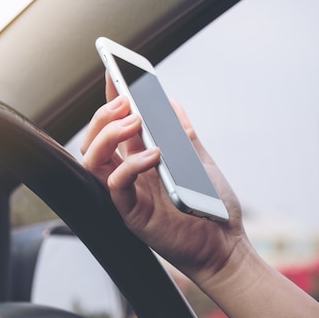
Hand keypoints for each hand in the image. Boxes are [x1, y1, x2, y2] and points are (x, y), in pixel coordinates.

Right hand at [81, 72, 245, 282]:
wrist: (225, 245)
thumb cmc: (211, 206)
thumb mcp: (200, 161)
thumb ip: (183, 133)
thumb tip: (170, 102)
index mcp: (141, 160)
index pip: (118, 126)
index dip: (112, 99)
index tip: (113, 72)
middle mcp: (128, 174)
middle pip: (95, 140)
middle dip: (104, 115)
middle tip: (125, 100)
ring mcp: (127, 193)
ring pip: (93, 159)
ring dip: (108, 135)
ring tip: (133, 120)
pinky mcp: (131, 213)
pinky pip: (115, 185)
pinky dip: (130, 165)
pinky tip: (154, 154)